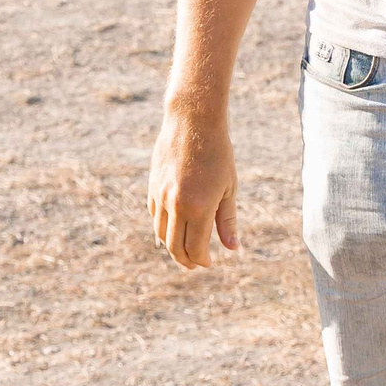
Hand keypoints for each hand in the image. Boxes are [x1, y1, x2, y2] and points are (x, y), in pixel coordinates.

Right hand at [148, 104, 237, 268]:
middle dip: (185, 260)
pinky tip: (174, 226)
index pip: (195, 249)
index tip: (208, 263)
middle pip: (174, 246)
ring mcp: (160, 195)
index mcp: (198, 208)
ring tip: (184, 249)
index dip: (201, 261)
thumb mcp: (229, 188)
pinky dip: (162, 226)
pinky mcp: (152, 185)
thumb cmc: (218, 153)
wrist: (192, 121)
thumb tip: (232, 249)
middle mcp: (175, 205)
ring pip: (160, 233)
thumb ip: (227, 221)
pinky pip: (153, 215)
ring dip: (172, 245)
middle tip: (195, 264)